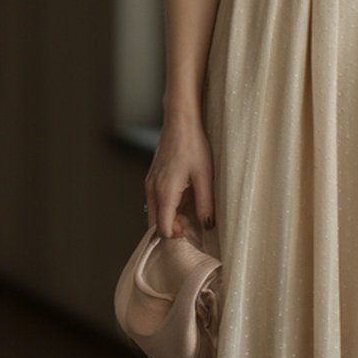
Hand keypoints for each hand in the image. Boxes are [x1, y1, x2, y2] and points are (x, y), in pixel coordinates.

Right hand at [145, 112, 214, 238]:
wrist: (179, 122)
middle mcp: (152, 190)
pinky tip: (183, 200)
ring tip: (189, 213)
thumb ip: (205, 204)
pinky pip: (155, 201)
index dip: (176, 236)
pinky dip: (166, 208)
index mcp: (164, 193)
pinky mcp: (152, 178)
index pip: (162, 228)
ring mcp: (150, 183)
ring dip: (168, 218)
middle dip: (171, 229)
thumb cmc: (193, 146)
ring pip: (154, 212)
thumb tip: (208, 226)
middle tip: (191, 225)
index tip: (192, 231)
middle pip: (155, 223)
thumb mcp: (204, 176)